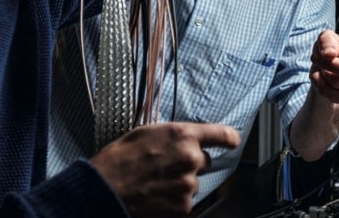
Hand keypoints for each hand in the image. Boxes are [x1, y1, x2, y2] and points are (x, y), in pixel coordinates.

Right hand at [90, 122, 239, 217]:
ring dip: (182, 182)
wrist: (106, 186)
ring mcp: (188, 184)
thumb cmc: (122, 156)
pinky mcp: (184, 206)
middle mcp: (191, 158)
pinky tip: (158, 194)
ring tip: (157, 181)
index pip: (222, 135)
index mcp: (183, 135)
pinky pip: (187, 200)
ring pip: (194, 182)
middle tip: (167, 165)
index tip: (232, 141)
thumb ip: (175, 134)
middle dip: (190, 163)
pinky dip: (176, 199)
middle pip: (205, 160)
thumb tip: (189, 138)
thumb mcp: (148, 131)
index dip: (229, 138)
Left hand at [310, 30, 338, 104]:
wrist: (322, 66)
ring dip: (322, 72)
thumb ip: (326, 41)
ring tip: (324, 65)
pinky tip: (322, 76)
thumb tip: (329, 54)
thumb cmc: (332, 49)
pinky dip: (319, 83)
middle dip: (331, 63)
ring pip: (337, 83)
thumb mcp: (327, 37)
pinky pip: (330, 94)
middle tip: (325, 56)